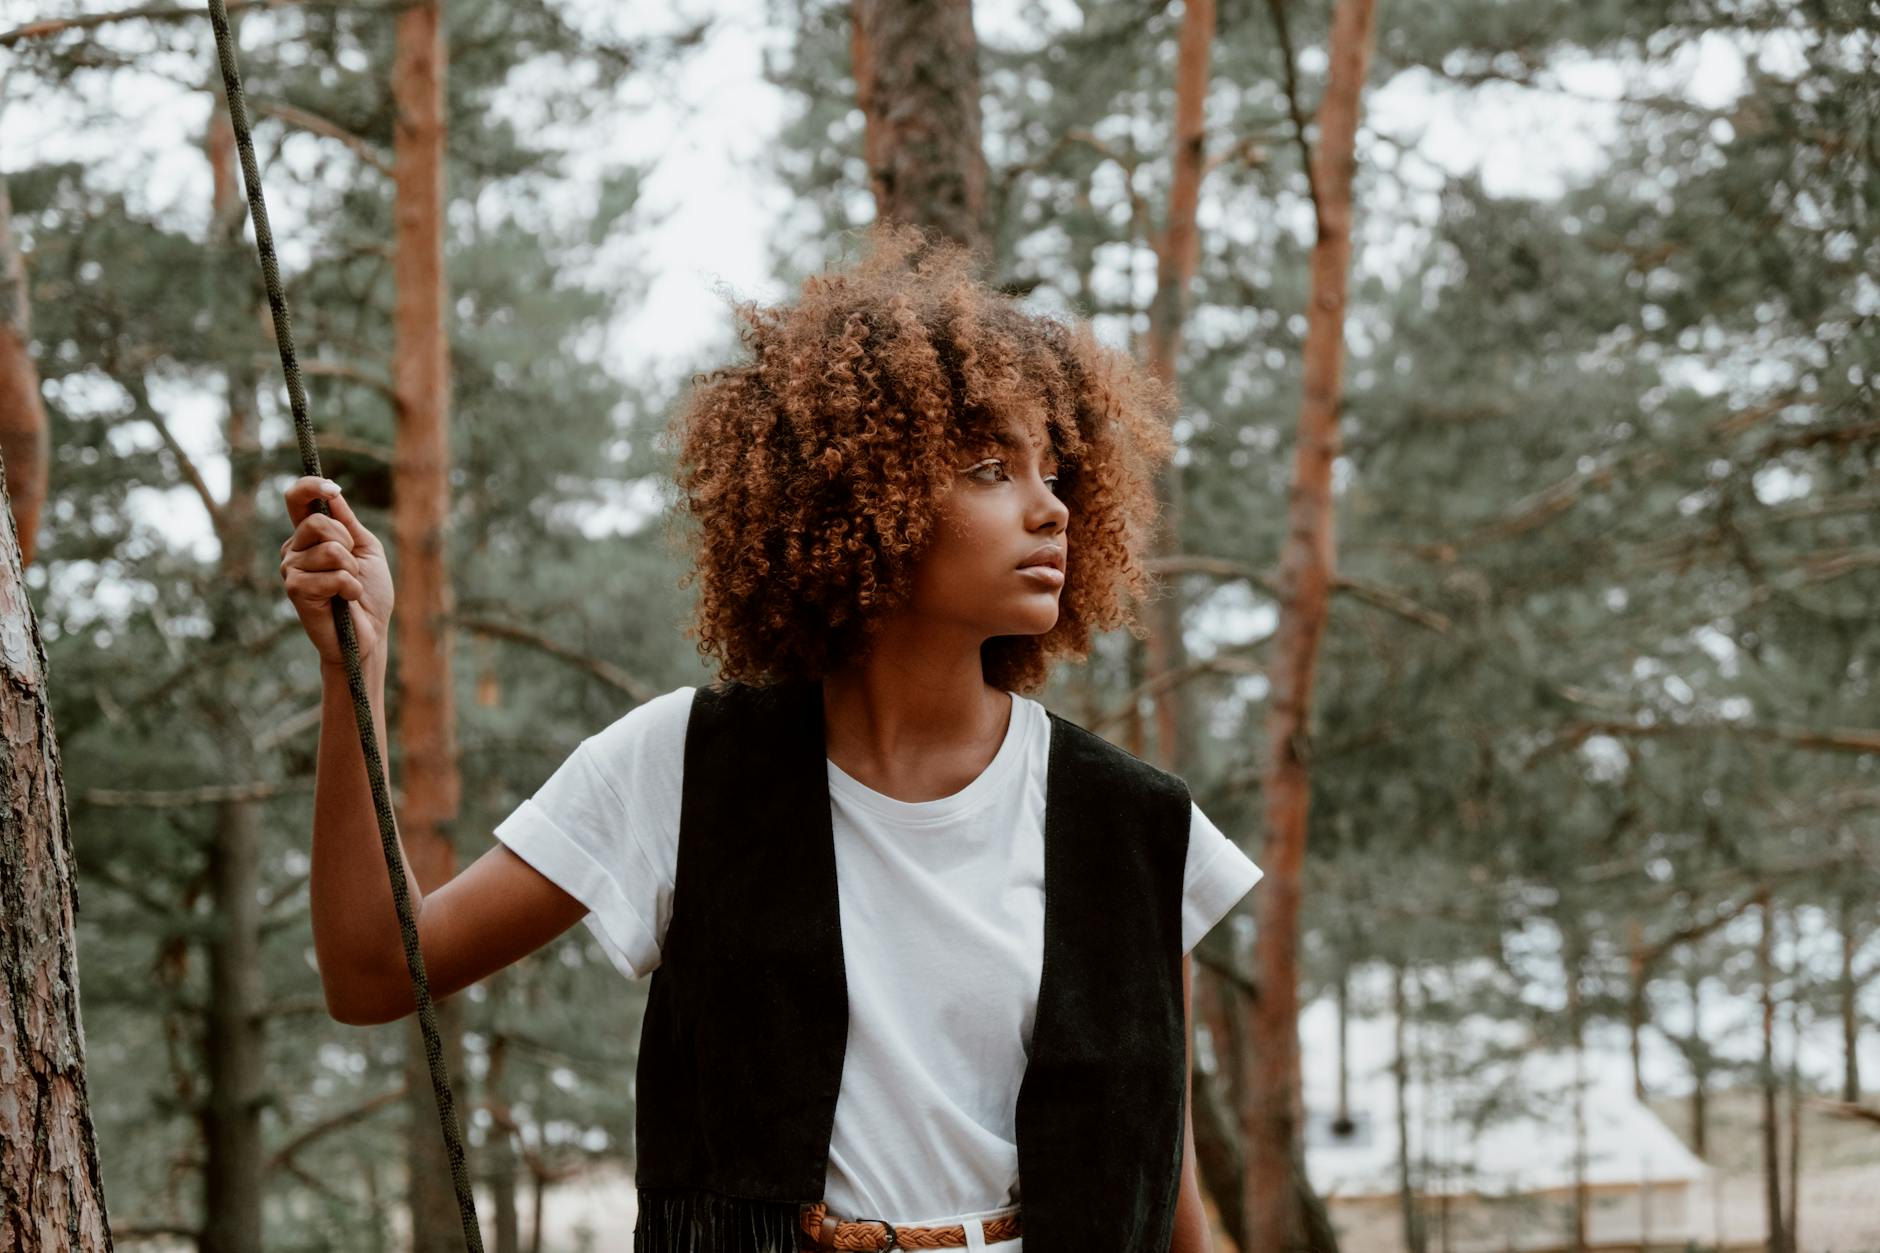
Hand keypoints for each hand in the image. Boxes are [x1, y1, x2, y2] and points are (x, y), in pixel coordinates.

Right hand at [280, 476, 392, 669]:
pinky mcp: (295, 589)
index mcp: (310, 536)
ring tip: (349, 587)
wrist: (370, 633)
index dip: (311, 487)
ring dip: (351, 570)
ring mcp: (290, 569)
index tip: (333, 490)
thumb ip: (348, 522)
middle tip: (352, 567)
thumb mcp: (366, 548)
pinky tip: (346, 600)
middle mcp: (294, 549)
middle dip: (347, 543)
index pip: (297, 500)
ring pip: (329, 549)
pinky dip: (350, 586)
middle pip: (319, 523)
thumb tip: (332, 494)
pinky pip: (332, 574)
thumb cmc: (370, 593)